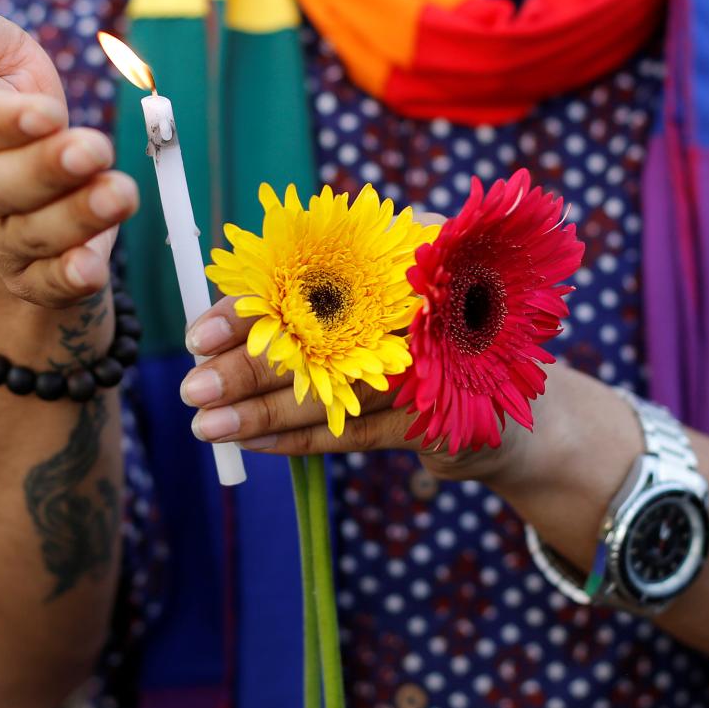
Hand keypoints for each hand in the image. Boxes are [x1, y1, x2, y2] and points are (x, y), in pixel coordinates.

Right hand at [0, 0, 138, 307]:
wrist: (26, 178)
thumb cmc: (12, 101)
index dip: (3, 121)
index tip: (47, 112)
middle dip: (48, 169)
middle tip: (94, 150)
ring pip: (32, 233)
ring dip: (77, 217)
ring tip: (121, 194)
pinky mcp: (32, 276)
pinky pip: (47, 283)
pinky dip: (69, 278)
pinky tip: (94, 269)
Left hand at [180, 297, 531, 480]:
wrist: (516, 404)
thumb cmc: (434, 337)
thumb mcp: (393, 293)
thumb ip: (325, 289)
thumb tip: (230, 307)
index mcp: (397, 263)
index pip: (308, 283)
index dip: (252, 308)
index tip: (199, 334)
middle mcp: (419, 306)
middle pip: (317, 337)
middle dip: (247, 365)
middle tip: (192, 386)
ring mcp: (432, 364)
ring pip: (332, 391)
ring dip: (264, 411)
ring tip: (208, 425)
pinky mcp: (437, 418)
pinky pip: (355, 431)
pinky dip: (302, 438)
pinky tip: (255, 443)